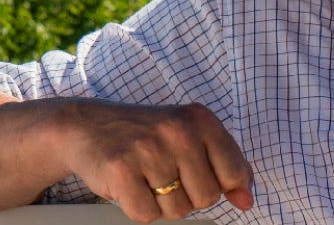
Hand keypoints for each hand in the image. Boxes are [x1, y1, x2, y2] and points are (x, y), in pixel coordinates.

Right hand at [54, 99, 252, 222]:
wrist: (87, 126)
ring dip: (160, 202)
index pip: (236, 173)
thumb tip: (247, 201)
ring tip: (144, 175)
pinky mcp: (121, 170)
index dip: (221, 185)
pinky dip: (136, 207)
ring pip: (177, 210)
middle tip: (163, 172)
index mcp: (200, 119)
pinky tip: (128, 183)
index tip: (198, 174)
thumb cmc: (144, 136)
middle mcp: (177, 130)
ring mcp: (148, 149)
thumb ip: (225, 166)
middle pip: (207, 197)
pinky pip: (147, 215)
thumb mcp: (189, 137)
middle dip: (187, 194)